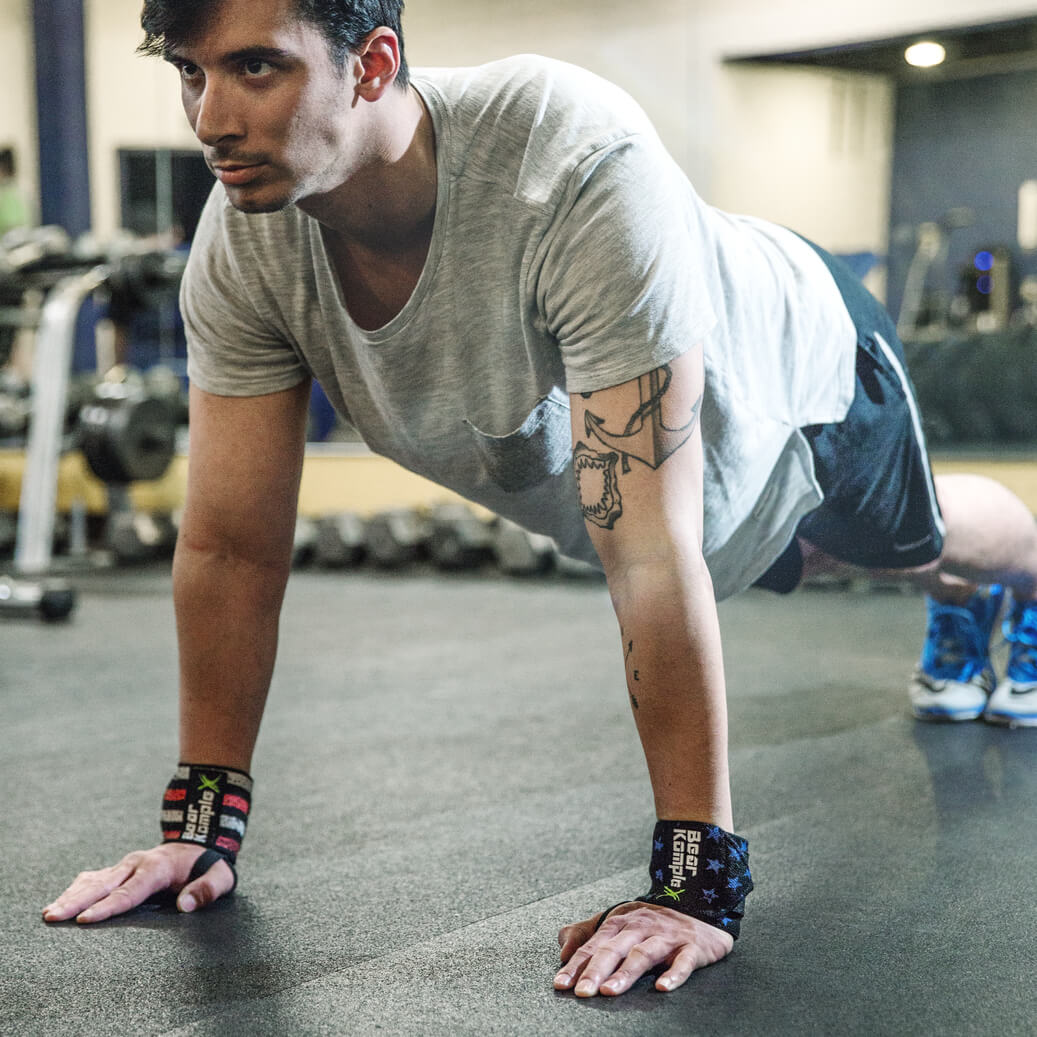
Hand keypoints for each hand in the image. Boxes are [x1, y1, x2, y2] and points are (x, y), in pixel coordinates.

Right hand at [42, 843, 234, 923]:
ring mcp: (126, 864)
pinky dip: (75, 889)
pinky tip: (59, 902)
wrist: (201, 842)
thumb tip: (185, 906)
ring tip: (49, 913)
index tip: (85, 920)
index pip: (129, 891)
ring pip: (93, 880)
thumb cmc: (209, 866)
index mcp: (157, 868)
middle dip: (77, 901)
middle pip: (102, 884)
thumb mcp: (219, 877)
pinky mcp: (120, 868)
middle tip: (53, 917)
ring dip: (71, 895)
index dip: (107, 906)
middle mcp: (136, 863)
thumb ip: (205, 890)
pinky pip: (94, 878)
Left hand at [554, 902, 733, 996]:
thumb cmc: (653, 923)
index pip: (593, 945)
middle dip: (596, 970)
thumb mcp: (619, 922)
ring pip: (643, 954)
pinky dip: (673, 975)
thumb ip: (587, 935)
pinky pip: (683, 962)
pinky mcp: (691, 947)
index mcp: (621, 922)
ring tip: (610, 991)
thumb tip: (563, 952)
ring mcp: (666, 937)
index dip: (576, 964)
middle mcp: (641, 927)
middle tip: (582, 992)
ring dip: (626, 973)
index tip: (561, 984)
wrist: (700, 908)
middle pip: (614, 948)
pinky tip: (662, 988)